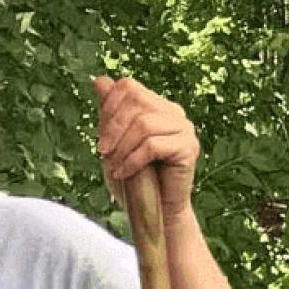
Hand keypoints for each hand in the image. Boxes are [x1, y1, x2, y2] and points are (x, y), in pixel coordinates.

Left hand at [93, 75, 199, 225]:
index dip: (108, 106)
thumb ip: (109, 112)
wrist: (153, 209)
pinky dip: (132, 160)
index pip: (129, 87)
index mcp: (156, 106)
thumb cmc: (132, 176)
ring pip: (144, 124)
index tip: (99, 136)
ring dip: (121, 147)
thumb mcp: (113, 142)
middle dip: (112, 128)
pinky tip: (123, 173)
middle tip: (102, 152)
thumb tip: (99, 80)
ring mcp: (184, 129)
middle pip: (136, 101)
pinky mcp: (189, 148)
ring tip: (113, 166)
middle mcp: (173, 113)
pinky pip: (153, 145)